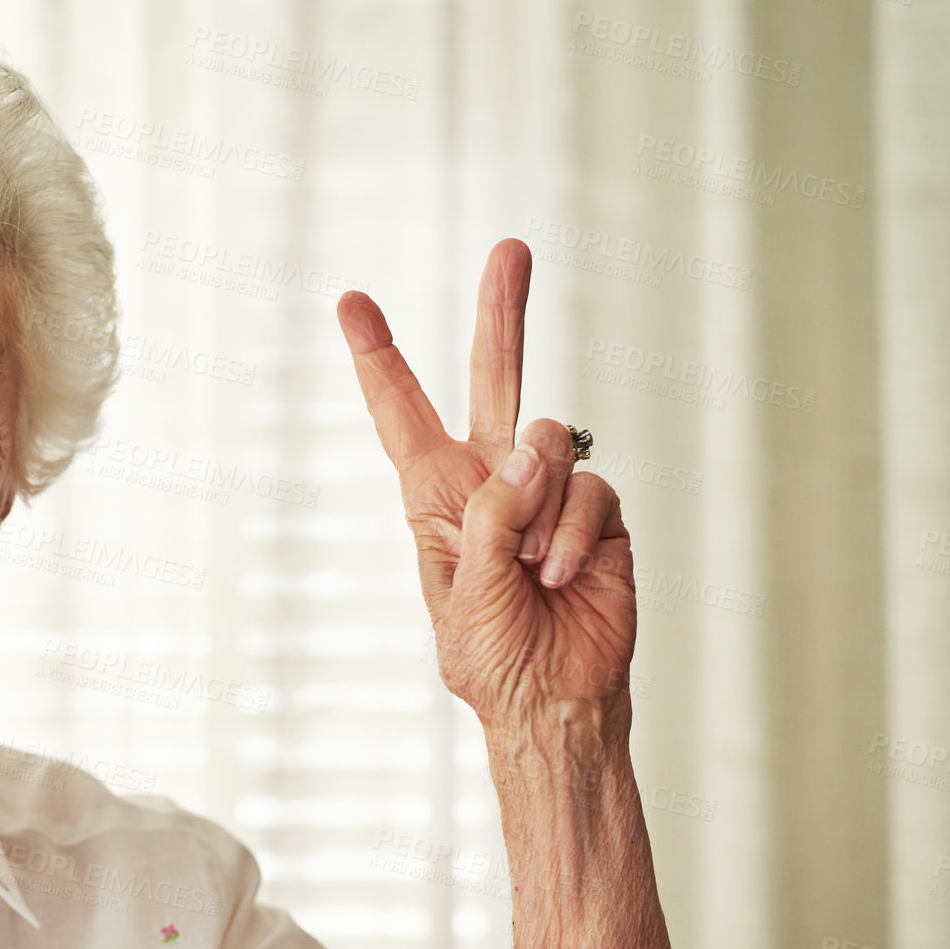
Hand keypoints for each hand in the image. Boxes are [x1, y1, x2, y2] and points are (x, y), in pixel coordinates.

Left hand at [336, 240, 635, 726]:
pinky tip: (561, 577)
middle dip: (503, 314)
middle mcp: (492, 481)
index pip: (402, 415)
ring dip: (537, 514)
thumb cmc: (491, 657)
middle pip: (495, 381)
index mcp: (437, 496)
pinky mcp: (597, 513)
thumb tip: (534, 449)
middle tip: (511, 248)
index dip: (379, 358)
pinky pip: (588, 489)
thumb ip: (491, 515)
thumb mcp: (465, 592)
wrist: (556, 700)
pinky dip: (571, 535)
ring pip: (548, 445)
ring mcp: (547, 493)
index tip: (351, 302)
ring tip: (532, 575)